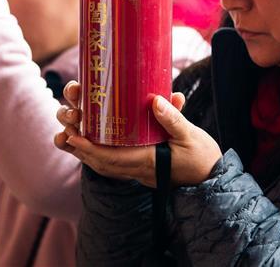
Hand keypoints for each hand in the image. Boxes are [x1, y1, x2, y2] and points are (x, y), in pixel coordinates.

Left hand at [54, 81, 221, 187]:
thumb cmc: (204, 157)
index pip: (112, 158)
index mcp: (148, 161)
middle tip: (66, 130)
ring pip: (106, 167)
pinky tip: (92, 145)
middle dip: (82, 149)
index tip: (73, 136)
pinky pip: (115, 166)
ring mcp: (140, 173)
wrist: (213, 178)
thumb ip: (173, 119)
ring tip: (72, 136)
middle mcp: (140, 170)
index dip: (89, 148)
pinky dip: (100, 157)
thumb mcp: (191, 135)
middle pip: (102, 164)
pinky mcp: (142, 170)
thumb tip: (155, 100)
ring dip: (87, 154)